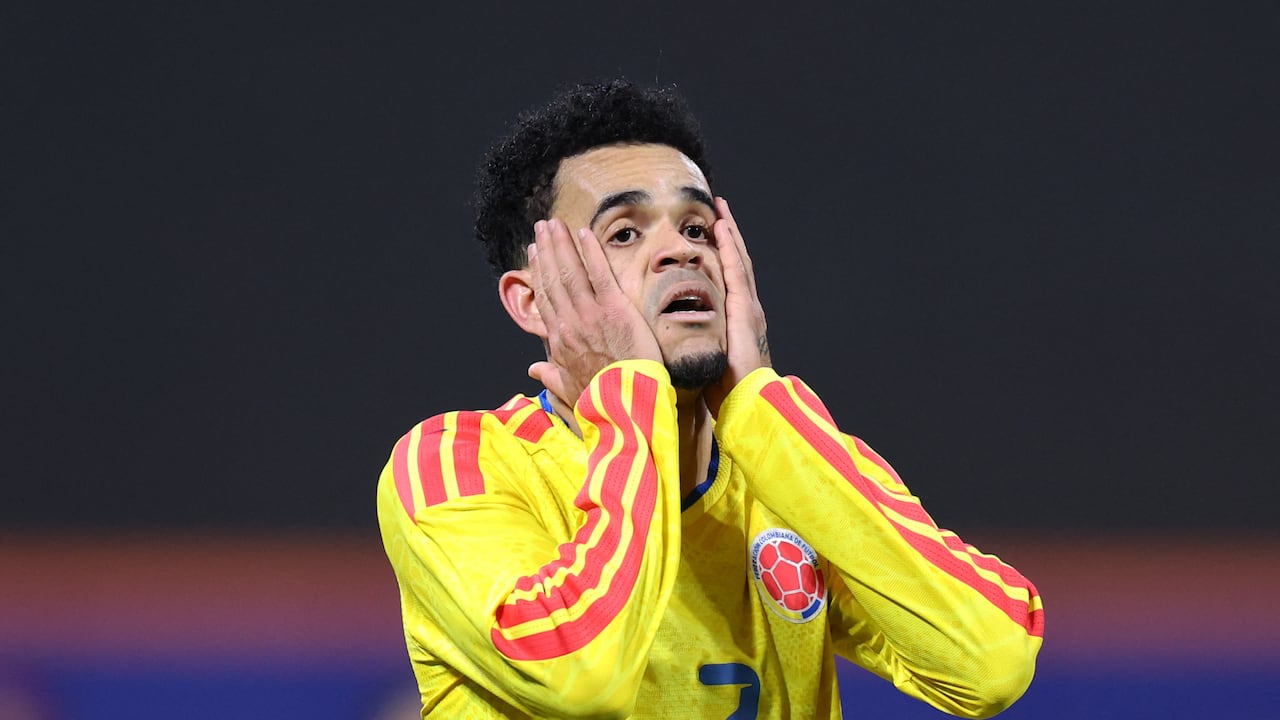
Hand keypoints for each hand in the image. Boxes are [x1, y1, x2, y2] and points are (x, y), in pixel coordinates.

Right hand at [526, 218, 662, 406]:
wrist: (624, 408)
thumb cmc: (600, 402)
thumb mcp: (569, 391)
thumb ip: (551, 376)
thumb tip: (534, 370)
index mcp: (559, 341)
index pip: (546, 300)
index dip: (539, 274)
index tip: (535, 255)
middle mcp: (570, 324)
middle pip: (554, 279)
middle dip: (547, 250)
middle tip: (541, 227)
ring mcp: (591, 315)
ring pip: (571, 272)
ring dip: (561, 244)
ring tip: (554, 224)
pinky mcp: (615, 310)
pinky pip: (601, 275)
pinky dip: (591, 253)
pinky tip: (584, 234)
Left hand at [704, 197, 769, 416]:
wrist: (747, 403)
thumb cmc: (725, 390)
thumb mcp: (707, 362)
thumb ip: (696, 347)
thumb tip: (675, 344)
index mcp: (737, 321)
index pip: (727, 281)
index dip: (720, 258)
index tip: (711, 236)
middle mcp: (746, 309)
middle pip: (736, 264)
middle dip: (728, 238)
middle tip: (719, 212)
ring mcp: (748, 306)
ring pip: (738, 261)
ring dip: (730, 234)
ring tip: (721, 211)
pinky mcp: (745, 309)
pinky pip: (737, 271)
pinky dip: (731, 248)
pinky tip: (723, 229)